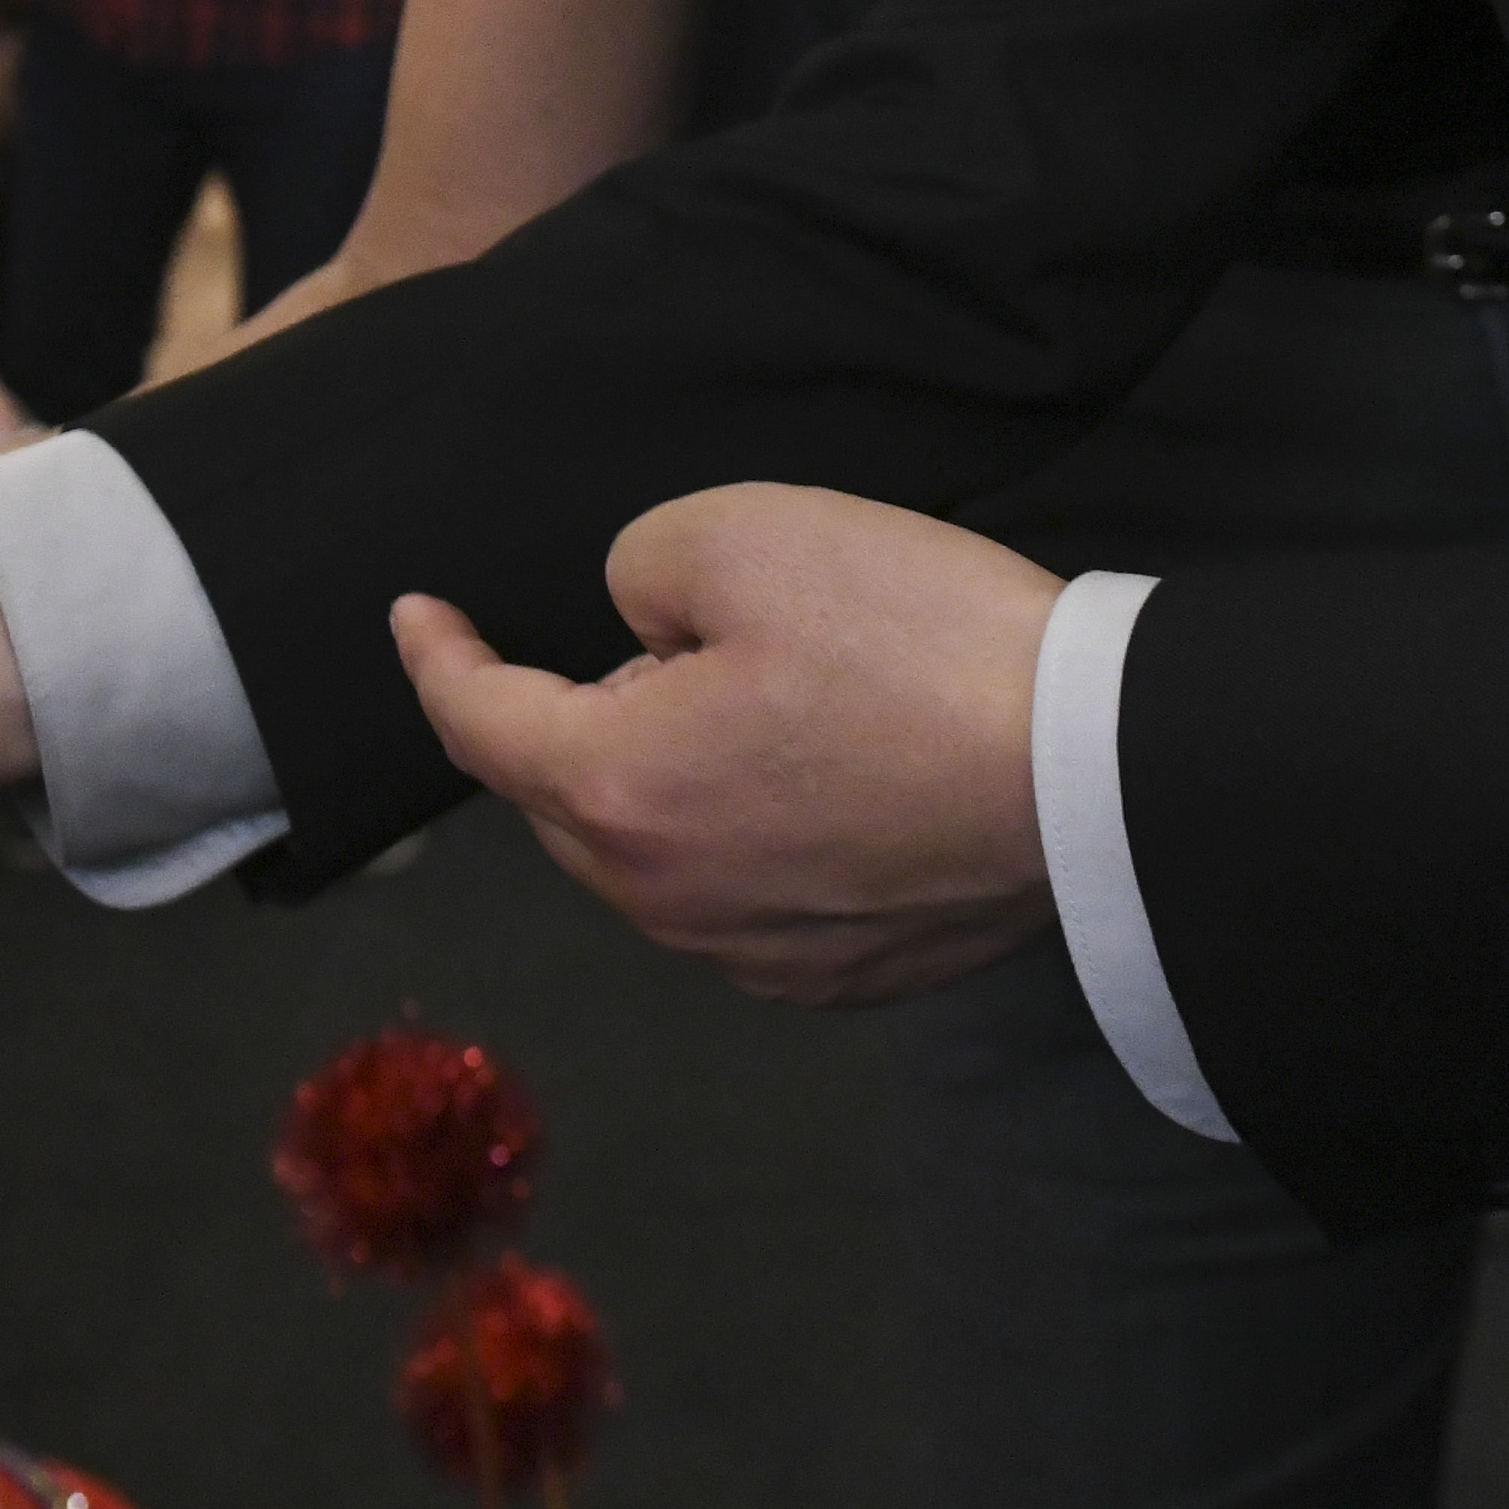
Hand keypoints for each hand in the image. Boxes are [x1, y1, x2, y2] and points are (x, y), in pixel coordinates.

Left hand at [393, 486, 1065, 1005]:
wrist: (1092, 772)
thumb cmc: (915, 645)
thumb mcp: (745, 532)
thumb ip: (641, 569)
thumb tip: (640, 630)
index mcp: (615, 791)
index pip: (480, 723)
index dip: (436, 657)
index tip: (416, 614)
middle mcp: (666, 901)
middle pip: (568, 799)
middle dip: (581, 714)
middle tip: (671, 636)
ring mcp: (756, 954)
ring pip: (659, 856)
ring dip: (669, 780)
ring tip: (769, 700)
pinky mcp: (843, 976)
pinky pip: (746, 900)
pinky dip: (749, 838)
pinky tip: (827, 782)